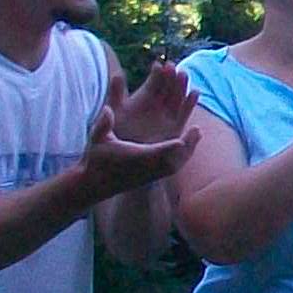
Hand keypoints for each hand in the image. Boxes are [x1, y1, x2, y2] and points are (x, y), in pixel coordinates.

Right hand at [80, 98, 197, 197]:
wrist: (94, 183)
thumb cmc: (95, 158)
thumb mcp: (97, 139)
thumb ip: (103, 124)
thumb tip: (107, 109)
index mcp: (134, 158)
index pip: (155, 154)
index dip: (169, 148)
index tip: (181, 140)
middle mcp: (145, 169)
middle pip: (171, 160)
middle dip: (186, 146)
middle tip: (197, 130)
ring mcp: (150, 175)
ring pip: (174, 165)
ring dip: (188, 150)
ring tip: (197, 133)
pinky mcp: (151, 178)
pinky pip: (172, 169)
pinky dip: (182, 157)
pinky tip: (188, 146)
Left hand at [116, 59, 196, 143]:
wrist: (127, 153)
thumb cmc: (120, 130)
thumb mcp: (117, 110)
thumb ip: (116, 93)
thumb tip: (117, 75)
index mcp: (146, 95)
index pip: (155, 80)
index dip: (157, 72)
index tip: (158, 65)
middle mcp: (160, 102)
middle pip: (169, 85)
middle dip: (171, 76)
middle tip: (172, 67)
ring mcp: (170, 112)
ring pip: (178, 96)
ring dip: (182, 85)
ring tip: (183, 75)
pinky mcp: (177, 124)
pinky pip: (185, 112)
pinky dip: (190, 102)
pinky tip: (194, 92)